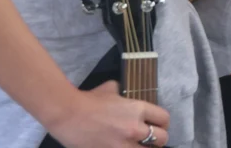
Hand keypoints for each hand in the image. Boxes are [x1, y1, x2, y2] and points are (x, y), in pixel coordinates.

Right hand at [43, 82, 169, 147]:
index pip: (164, 118)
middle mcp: (135, 128)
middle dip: (158, 140)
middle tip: (151, 141)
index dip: (163, 123)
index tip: (159, 126)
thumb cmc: (88, 99)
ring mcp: (123, 145)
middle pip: (162, 139)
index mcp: (138, 109)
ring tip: (137, 146)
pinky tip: (122, 147)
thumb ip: (122, 93)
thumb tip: (123, 94)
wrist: (67, 114)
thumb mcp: (110, 89)